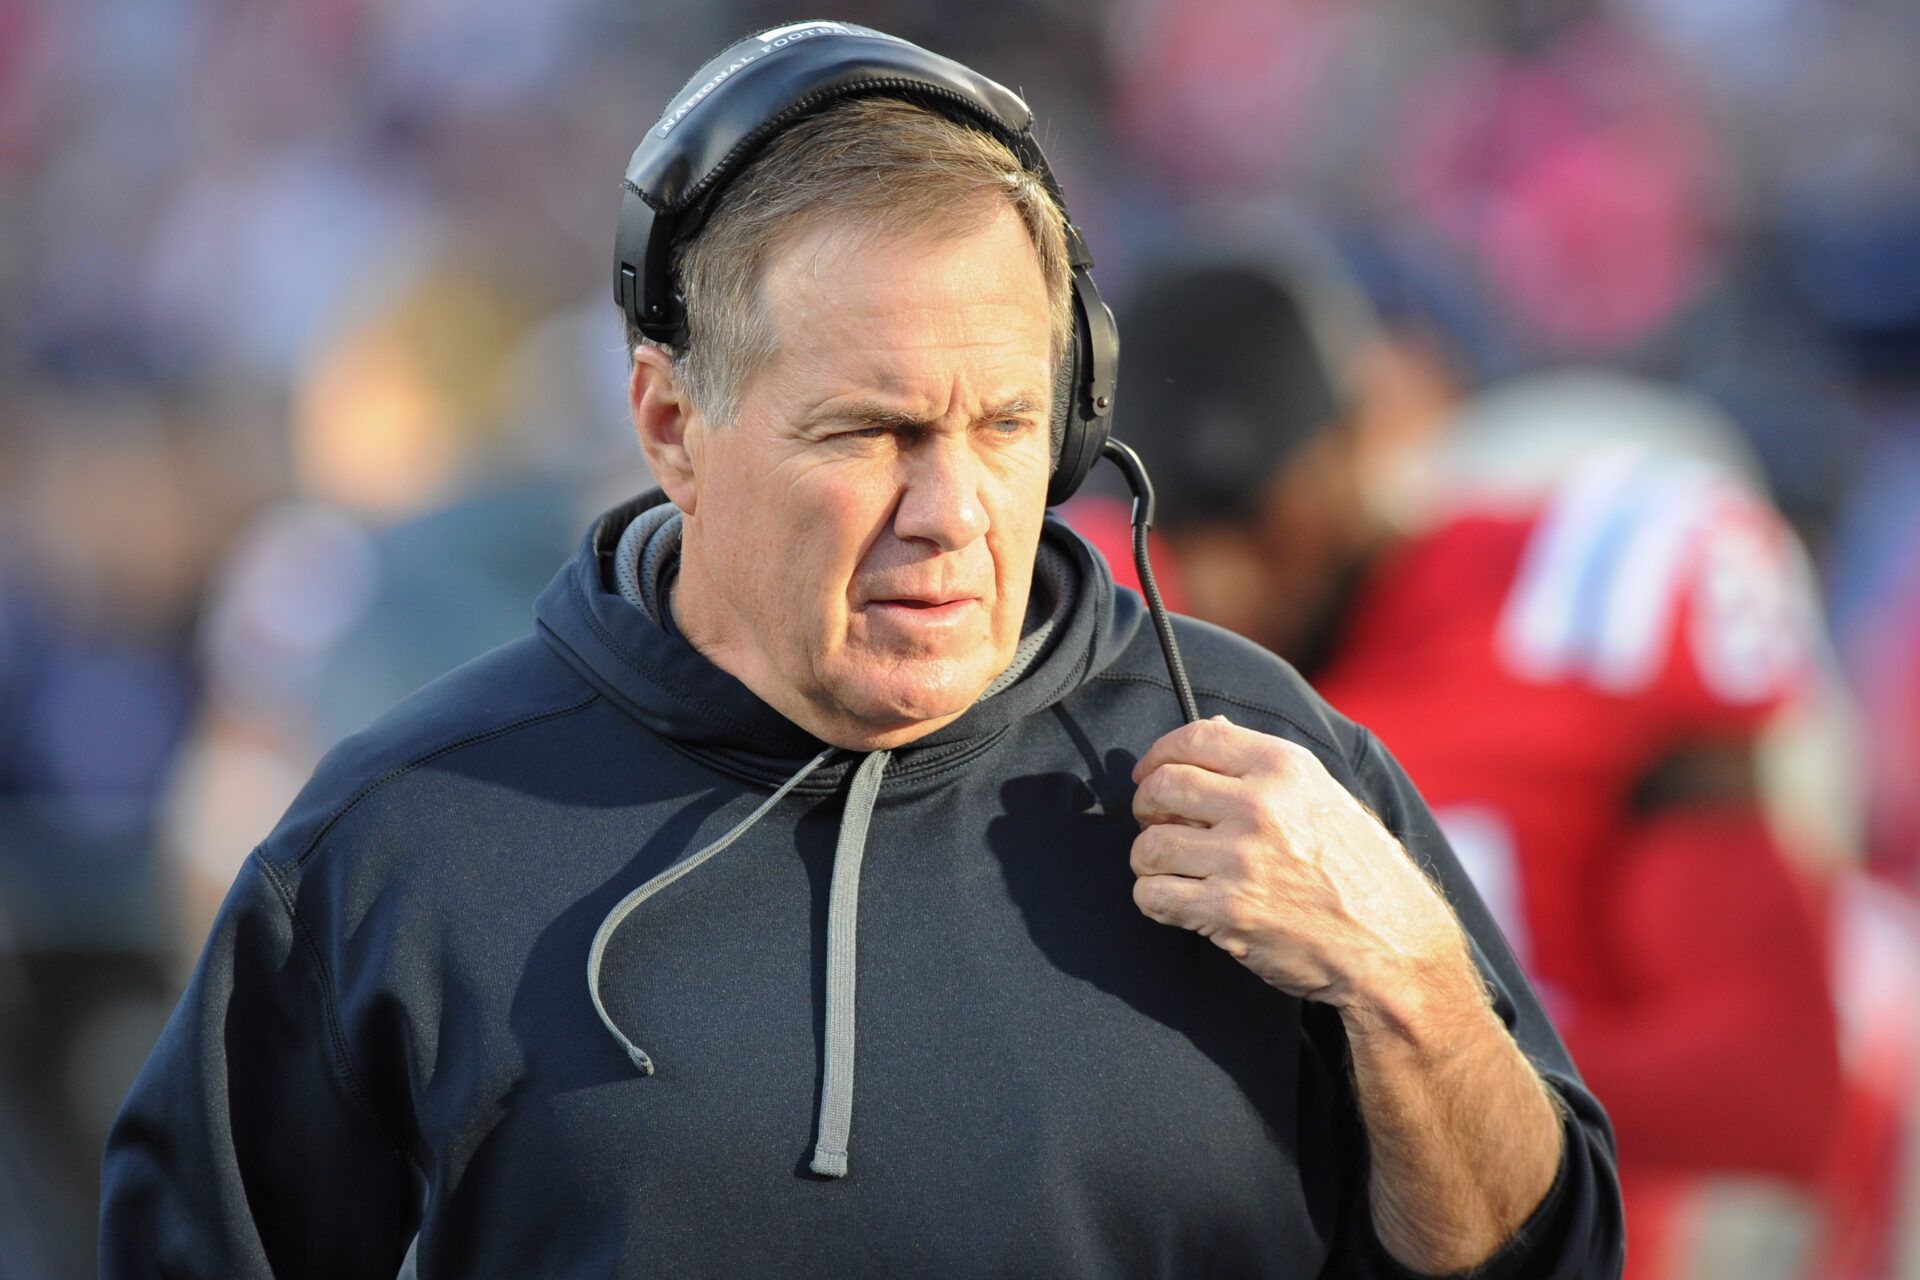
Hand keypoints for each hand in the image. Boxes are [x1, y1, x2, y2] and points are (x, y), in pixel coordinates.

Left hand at [1129, 716, 1466, 1013]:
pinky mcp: (1228, 911)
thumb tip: (1210, 727)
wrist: (1394, 946)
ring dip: (1148, 860)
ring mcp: (1242, 859)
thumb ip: (1265, 766)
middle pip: (1163, 788)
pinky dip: (1153, 900)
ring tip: (1169, 870)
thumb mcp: (1325, 798)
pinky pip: (1154, 896)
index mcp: (1286, 768)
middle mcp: (1261, 806)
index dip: (1158, 755)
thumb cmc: (1361, 871)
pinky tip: (1175, 903)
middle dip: (1146, 807)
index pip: (1194, 738)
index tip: (1148, 774)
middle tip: (1156, 825)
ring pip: (1150, 846)